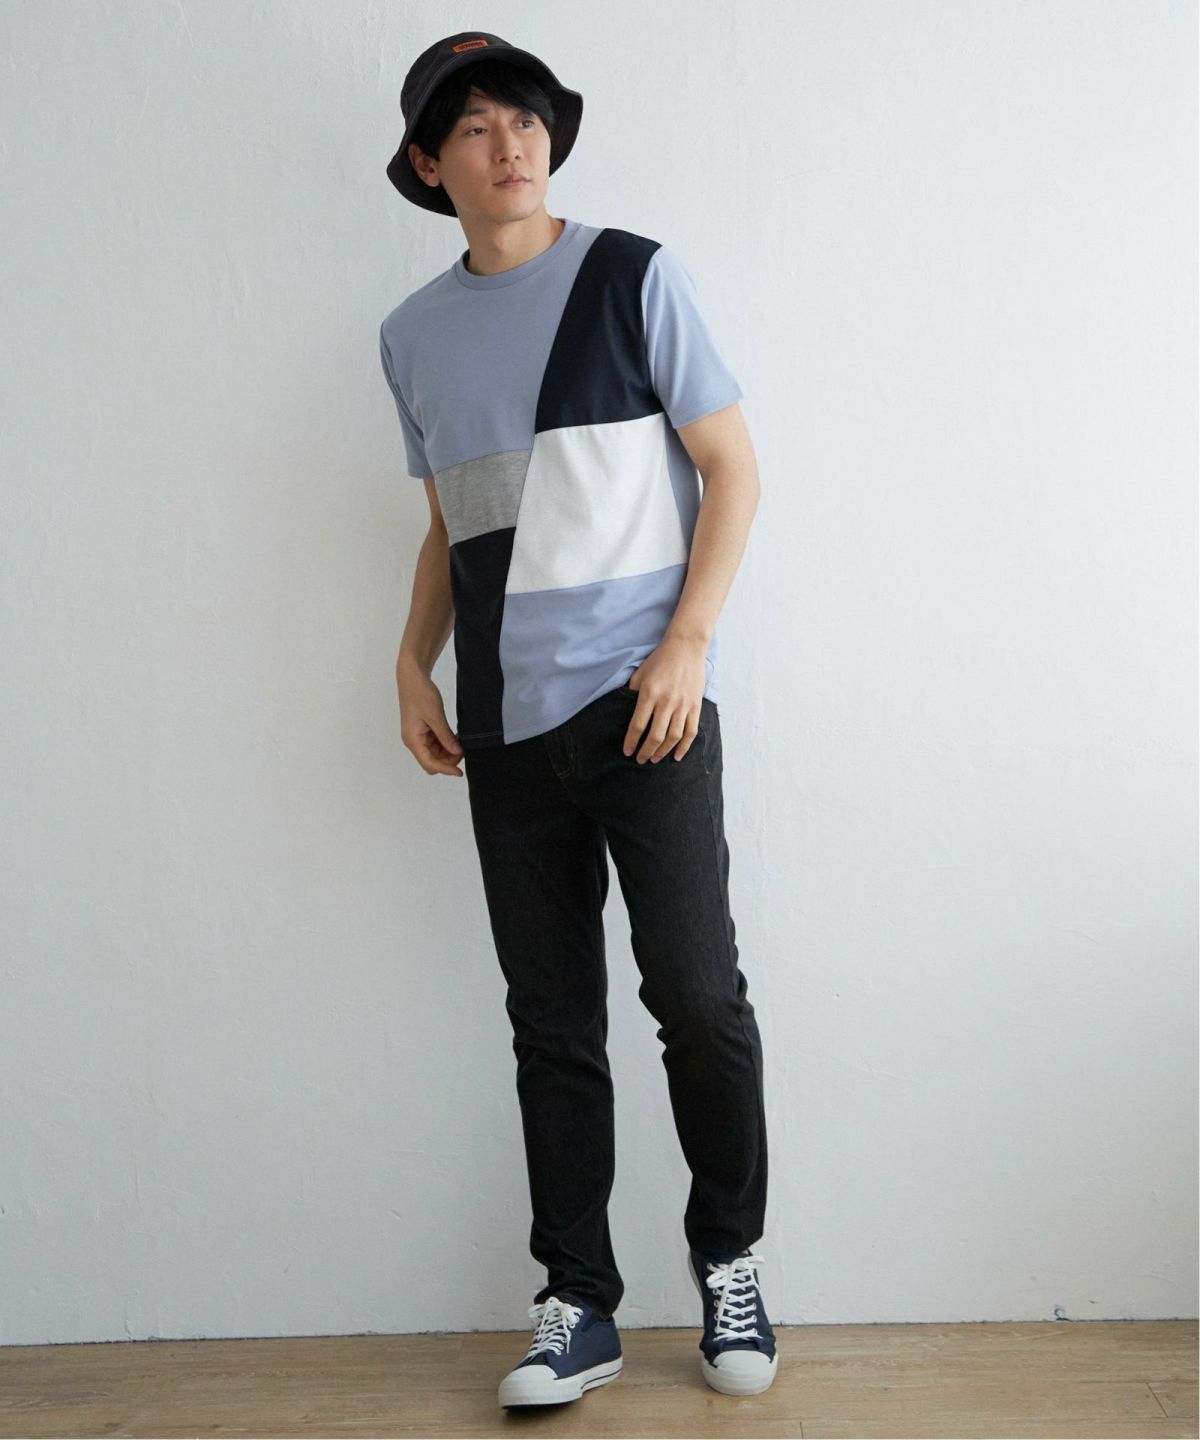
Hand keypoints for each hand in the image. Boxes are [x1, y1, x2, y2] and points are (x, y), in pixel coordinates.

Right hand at [397, 670, 463, 775]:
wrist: (412, 678)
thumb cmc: (421, 694)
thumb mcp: (436, 716)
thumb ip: (446, 737)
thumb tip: (456, 753)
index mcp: (413, 740)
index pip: (430, 764)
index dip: (446, 769)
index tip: (461, 772)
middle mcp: (413, 741)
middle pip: (432, 762)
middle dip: (448, 761)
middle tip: (464, 749)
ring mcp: (416, 736)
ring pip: (434, 754)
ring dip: (448, 752)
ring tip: (461, 741)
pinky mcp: (421, 731)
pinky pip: (434, 744)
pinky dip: (445, 743)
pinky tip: (455, 736)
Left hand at [622, 639, 707, 762]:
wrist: (686, 647)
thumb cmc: (660, 660)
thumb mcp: (640, 674)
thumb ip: (633, 693)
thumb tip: (626, 713)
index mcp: (649, 693)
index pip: (638, 725)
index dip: (631, 741)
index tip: (627, 751)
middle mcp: (666, 701)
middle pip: (655, 736)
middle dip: (646, 751)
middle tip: (640, 760)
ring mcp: (683, 704)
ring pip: (673, 737)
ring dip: (663, 752)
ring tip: (655, 759)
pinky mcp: (695, 705)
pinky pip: (691, 731)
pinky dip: (684, 747)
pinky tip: (677, 756)